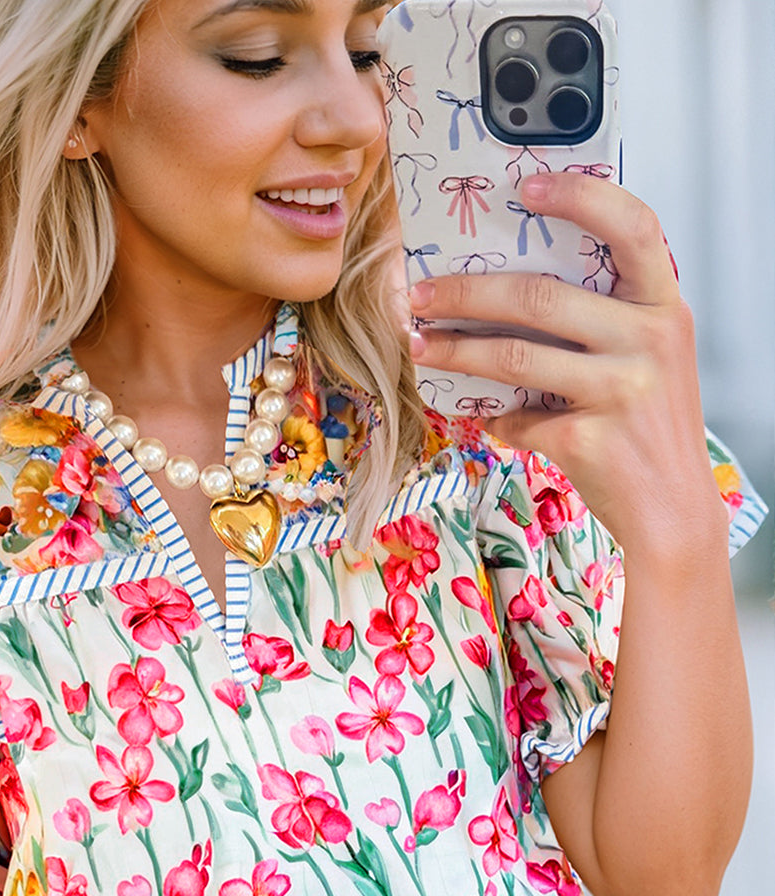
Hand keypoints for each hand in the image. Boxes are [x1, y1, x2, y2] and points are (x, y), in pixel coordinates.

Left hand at [408, 172, 727, 556]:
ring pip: (513, 355)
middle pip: (538, 295)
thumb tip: (510, 291)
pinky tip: (485, 417)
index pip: (633, 226)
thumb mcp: (650, 359)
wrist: (674, 512)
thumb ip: (605, 320)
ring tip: (419, 343)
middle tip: (422, 292)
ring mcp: (620, 390)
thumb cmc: (651, 428)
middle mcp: (649, 340)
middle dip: (466, 291)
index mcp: (664, 307)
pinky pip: (517, 417)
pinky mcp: (587, 438)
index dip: (580, 197)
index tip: (527, 186)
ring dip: (454, 348)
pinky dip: (495, 418)